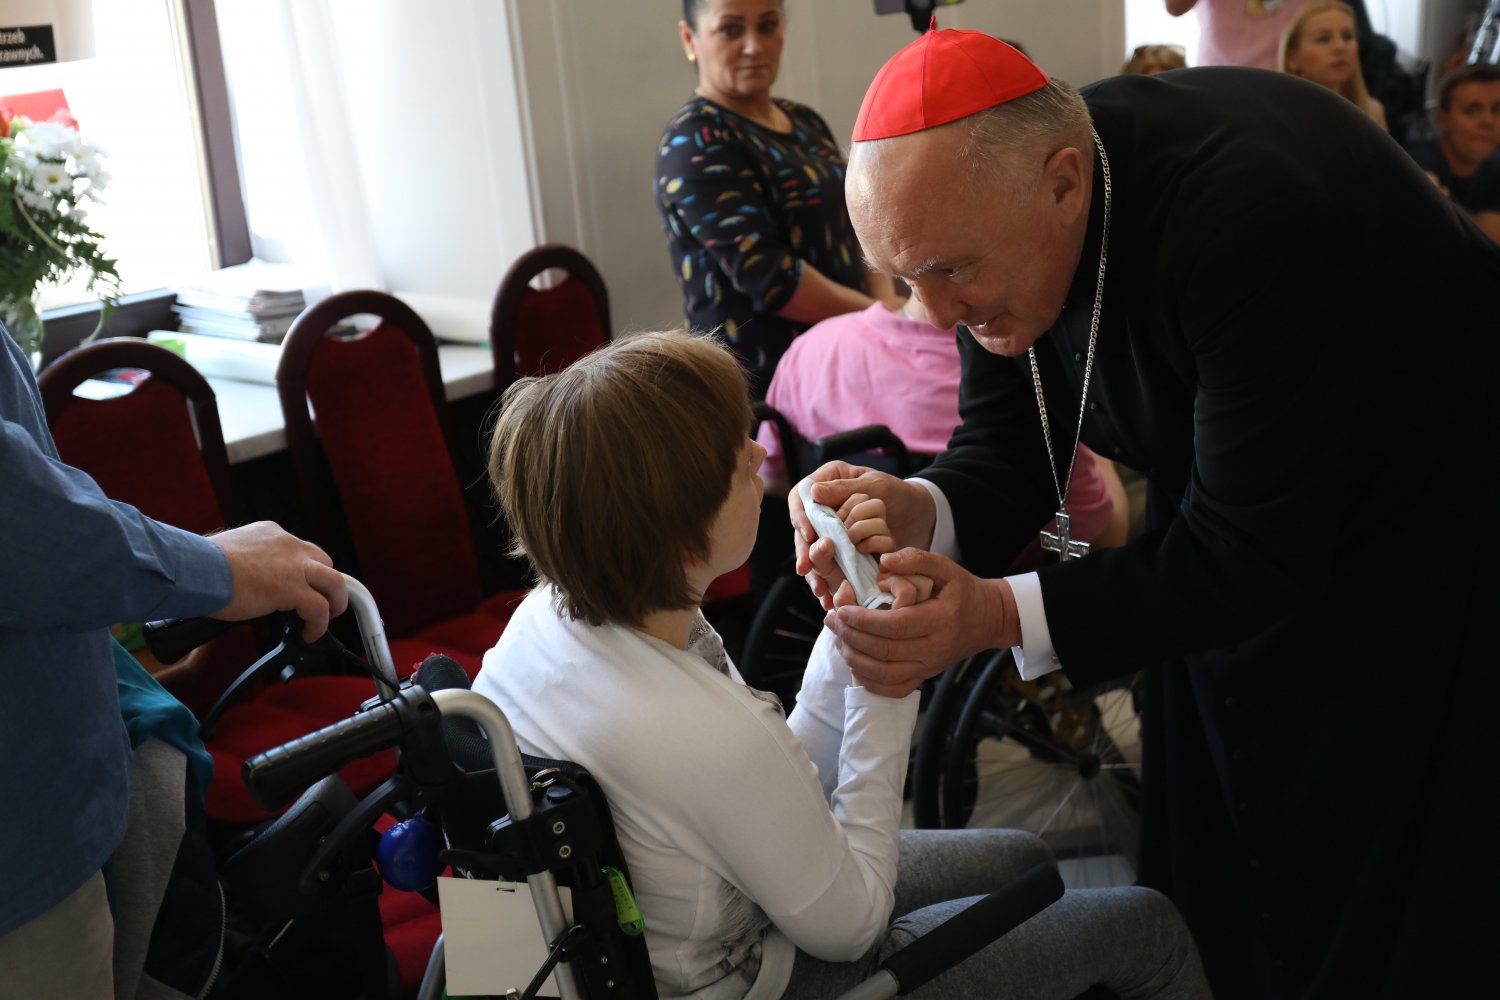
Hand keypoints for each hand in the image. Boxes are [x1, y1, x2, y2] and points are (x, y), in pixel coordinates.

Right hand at [209, 522, 348, 640]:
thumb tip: (249, 584)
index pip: (301, 550)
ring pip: (335, 582)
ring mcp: (292, 565)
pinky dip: (319, 625)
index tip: (303, 586)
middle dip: (327, 584)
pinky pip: (319, 608)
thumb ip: (248, 563)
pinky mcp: (290, 588)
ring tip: (328, 619)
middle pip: (325, 562)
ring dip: (335, 603)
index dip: (306, 571)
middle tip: (323, 603)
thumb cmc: (199, 566)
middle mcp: (287, 544)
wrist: (192, 568)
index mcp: (271, 534)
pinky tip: (309, 634)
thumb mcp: (231, 554)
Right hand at [791, 461, 935, 609]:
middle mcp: (825, 506)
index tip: (809, 535)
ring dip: (816, 570)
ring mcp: (832, 529)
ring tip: (819, 588)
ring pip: (814, 550)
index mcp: (827, 481)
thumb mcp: (874, 486)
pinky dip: (830, 580)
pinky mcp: (842, 548)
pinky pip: (831, 564)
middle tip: (805, 568)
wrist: (920, 514)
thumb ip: (845, 489)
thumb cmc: (898, 493)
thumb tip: (814, 492)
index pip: (800, 498)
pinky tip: (829, 594)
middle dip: (805, 551)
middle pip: (804, 529)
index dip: (801, 517)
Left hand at [824, 548, 1017, 696]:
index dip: (863, 619)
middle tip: (832, 619)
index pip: (895, 625)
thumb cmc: (961, 590)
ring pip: (883, 674)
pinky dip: (867, 680)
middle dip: (851, 636)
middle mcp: (935, 648)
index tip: (841, 608)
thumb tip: (884, 561)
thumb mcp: (944, 566)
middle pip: (884, 651)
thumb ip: (915, 559)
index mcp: (940, 620)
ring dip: (853, 658)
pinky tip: (853, 661)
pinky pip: (892, 688)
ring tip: (837, 636)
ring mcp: (930, 667)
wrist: (987, 619)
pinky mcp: (924, 677)